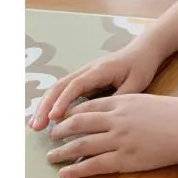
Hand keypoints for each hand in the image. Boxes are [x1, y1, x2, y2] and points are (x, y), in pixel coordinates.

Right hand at [29, 41, 163, 131]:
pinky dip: (52, 103)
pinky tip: (45, 118)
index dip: (63, 101)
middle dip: (45, 106)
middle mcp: (87, 70)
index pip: (76, 85)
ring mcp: (83, 74)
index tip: (53, 118)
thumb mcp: (136, 83)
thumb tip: (103, 117)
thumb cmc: (141, 66)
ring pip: (58, 88)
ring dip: (45, 105)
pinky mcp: (84, 79)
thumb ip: (120, 98)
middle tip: (35, 127)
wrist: (144, 50)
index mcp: (99, 70)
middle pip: (60, 86)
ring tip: (33, 126)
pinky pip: (64, 90)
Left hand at [47, 94, 177, 177]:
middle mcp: (116, 119)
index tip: (61, 118)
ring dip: (62, 151)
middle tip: (51, 136)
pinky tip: (65, 174)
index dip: (72, 113)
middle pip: (79, 123)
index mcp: (123, 101)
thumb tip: (119, 111)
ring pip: (82, 145)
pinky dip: (77, 170)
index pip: (89, 106)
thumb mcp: (149, 101)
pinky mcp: (125, 159)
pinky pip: (94, 165)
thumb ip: (130, 105)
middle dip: (61, 130)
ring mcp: (119, 140)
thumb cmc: (176, 113)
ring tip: (50, 157)